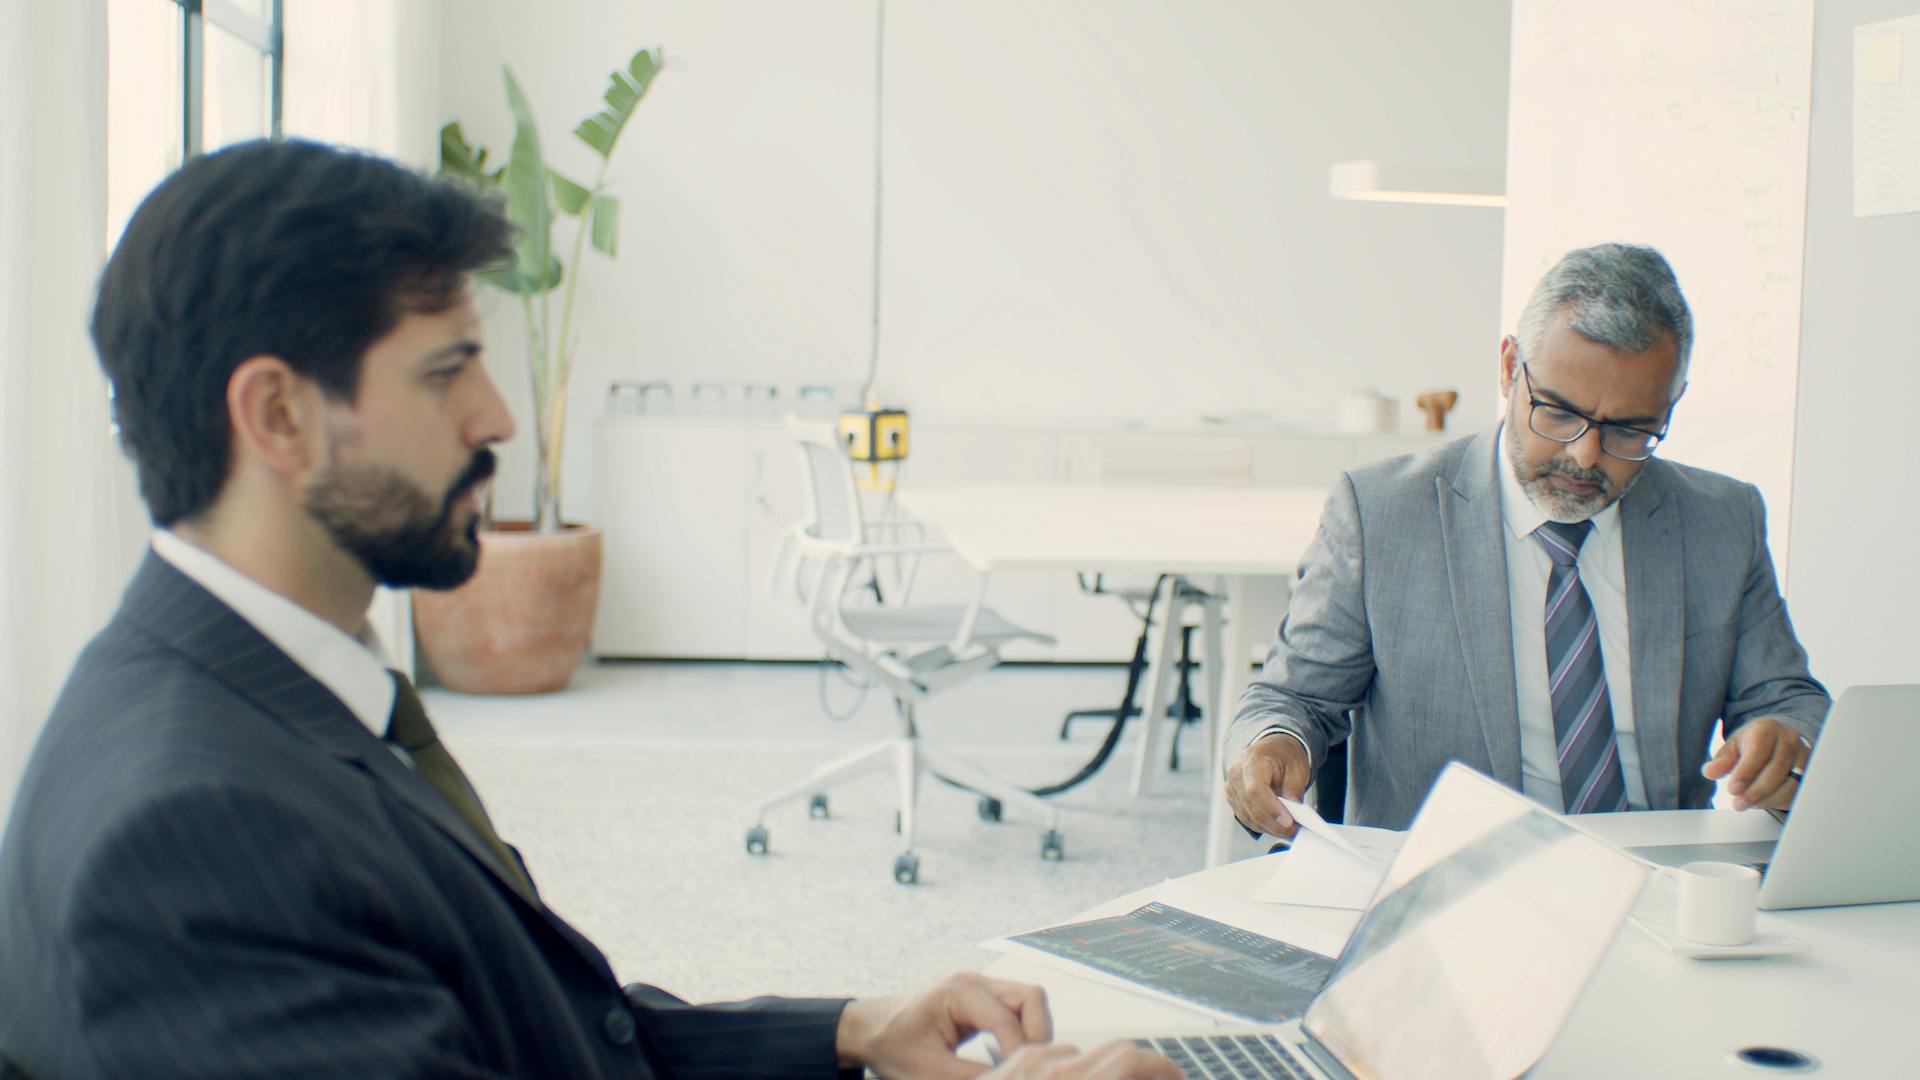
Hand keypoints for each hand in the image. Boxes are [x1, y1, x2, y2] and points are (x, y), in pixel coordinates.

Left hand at [836, 972, 1051, 1078]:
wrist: (869, 1029)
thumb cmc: (891, 1044)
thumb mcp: (929, 1070)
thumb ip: (972, 1077)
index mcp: (959, 992)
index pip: (1008, 1019)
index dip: (1019, 1053)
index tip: (1018, 1077)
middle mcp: (974, 982)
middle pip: (1031, 997)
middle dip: (1038, 1035)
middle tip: (1030, 1068)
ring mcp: (980, 987)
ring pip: (1029, 1001)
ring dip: (1034, 1032)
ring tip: (1022, 1065)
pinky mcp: (981, 1000)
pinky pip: (1017, 1009)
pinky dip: (1022, 1031)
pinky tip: (1012, 1057)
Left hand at [986, 1040, 1182, 1078]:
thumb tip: (1148, 1079)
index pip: (1132, 1059)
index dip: (1163, 1067)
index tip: (1176, 1078)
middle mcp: (1051, 1071)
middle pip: (1113, 1049)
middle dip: (1140, 1066)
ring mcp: (1028, 1065)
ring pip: (1082, 1054)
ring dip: (1101, 1070)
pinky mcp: (1011, 1066)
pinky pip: (1048, 1055)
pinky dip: (1065, 1069)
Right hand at [1224, 734, 1312, 838]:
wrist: (1271, 749)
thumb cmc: (1283, 755)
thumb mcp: (1296, 767)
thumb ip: (1294, 790)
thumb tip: (1293, 813)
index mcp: (1252, 760)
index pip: (1256, 789)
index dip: (1271, 809)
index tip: (1288, 822)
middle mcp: (1236, 773)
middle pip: (1251, 806)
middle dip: (1274, 824)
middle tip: (1295, 832)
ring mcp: (1231, 787)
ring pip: (1248, 816)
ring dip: (1269, 827)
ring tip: (1289, 832)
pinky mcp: (1233, 798)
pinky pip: (1246, 817)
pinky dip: (1262, 825)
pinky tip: (1277, 827)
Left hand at [1701, 716, 1808, 810]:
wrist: (1782, 737)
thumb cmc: (1755, 742)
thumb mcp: (1734, 745)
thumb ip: (1722, 759)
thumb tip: (1710, 772)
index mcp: (1767, 729)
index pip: (1758, 752)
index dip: (1745, 773)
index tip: (1732, 789)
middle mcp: (1790, 741)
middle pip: (1776, 770)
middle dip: (1755, 791)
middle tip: (1738, 804)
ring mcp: (1805, 757)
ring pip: (1790, 784)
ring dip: (1767, 799)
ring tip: (1747, 804)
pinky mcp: (1811, 773)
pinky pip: (1799, 792)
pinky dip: (1780, 801)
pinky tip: (1764, 803)